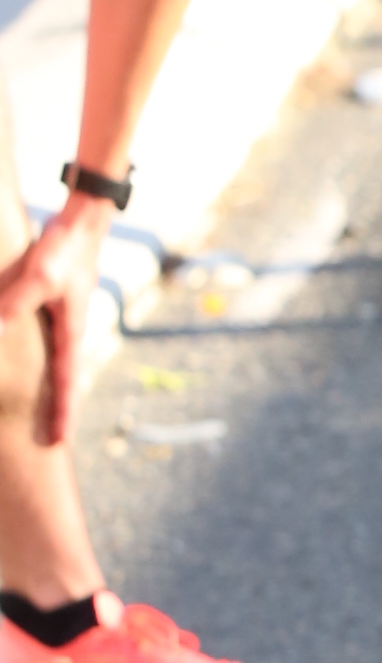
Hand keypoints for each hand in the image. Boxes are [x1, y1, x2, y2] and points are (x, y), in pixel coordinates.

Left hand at [0, 194, 112, 445]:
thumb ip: (17, 302)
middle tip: (54, 441)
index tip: (60, 442)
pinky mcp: (55, 307)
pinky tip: (32, 369)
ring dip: (53, 390)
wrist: (82, 220)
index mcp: (72, 329)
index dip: (64, 412)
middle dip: (61, 410)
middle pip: (67, 379)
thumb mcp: (40, 274)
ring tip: (46, 413)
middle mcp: (72, 329)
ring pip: (59, 364)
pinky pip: (49, 347)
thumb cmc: (65, 247)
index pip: (68, 380)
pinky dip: (43, 366)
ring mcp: (65, 319)